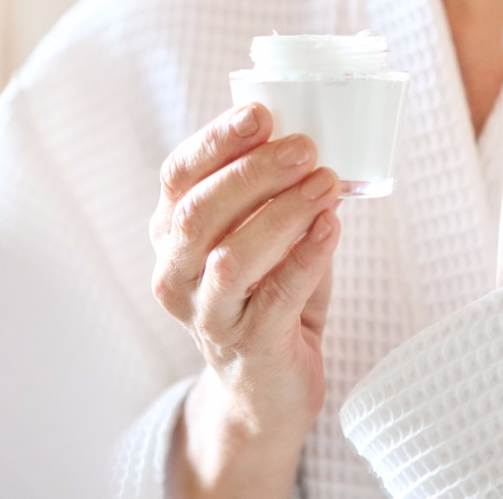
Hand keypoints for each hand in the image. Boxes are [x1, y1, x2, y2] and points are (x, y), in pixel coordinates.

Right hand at [150, 104, 341, 497]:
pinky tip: (331, 227)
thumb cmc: (266, 289)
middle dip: (254, 172)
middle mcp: (175, 272)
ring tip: (328, 185)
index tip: (259, 114)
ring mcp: (206, 315)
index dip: (216, 140)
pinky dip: (307, 256)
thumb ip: (269, 191)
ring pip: (232, 257)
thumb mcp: (257, 232)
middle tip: (305, 148)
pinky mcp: (247, 347)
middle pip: (199, 212)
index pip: (178, 175)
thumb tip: (307, 138)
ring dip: (284, 212)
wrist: (267, 388)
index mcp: (170, 231)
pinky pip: (275, 296)